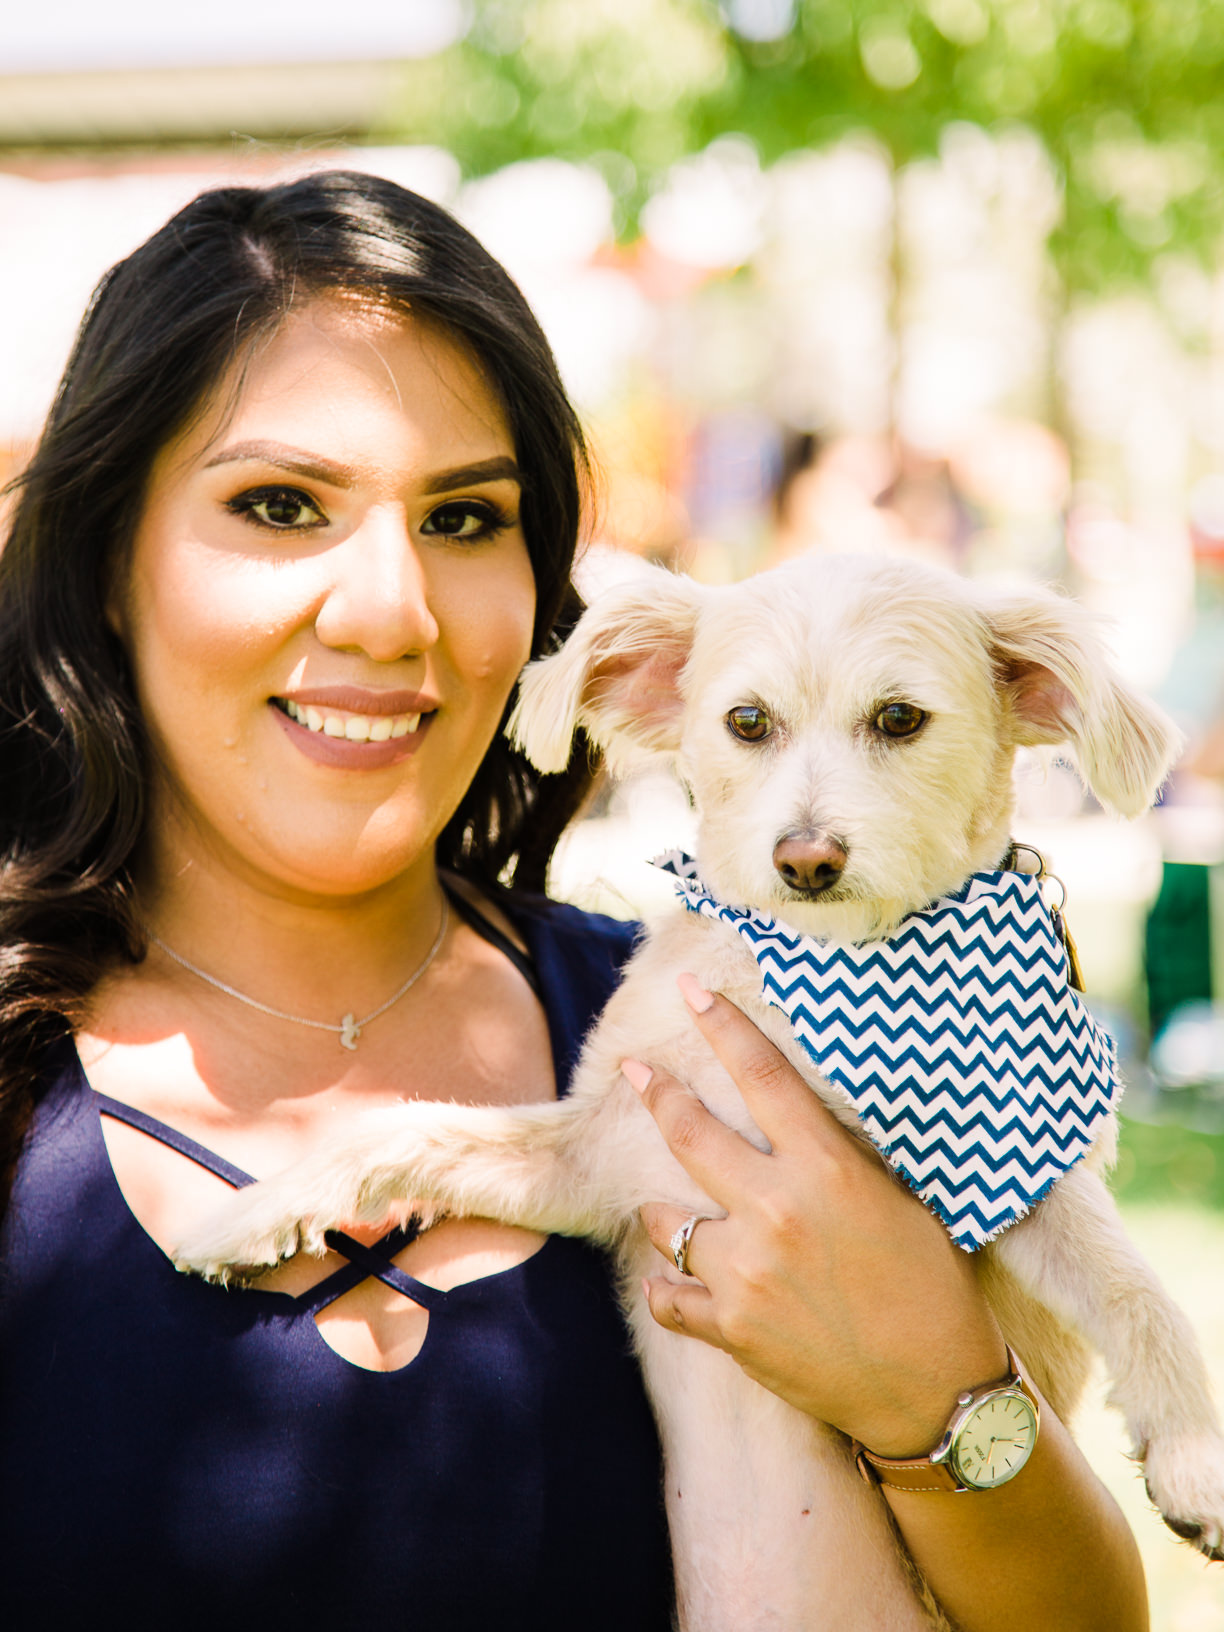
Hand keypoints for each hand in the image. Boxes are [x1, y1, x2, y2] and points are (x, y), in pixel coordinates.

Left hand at [626, 974, 1006, 1456]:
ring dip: (666, 1209)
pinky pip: (667, 1295)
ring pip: (666, 1219)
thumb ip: (838, 1156)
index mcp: (826, 1170)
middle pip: (689, 1132)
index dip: (721, 1024)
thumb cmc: (930, 1285)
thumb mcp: (898, 1199)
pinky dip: (666, 1286)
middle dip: (655, 1093)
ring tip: (673, 1207)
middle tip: (634, 1071)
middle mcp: (776, 1212)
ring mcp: (745, 1273)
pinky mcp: (731, 1329)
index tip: (689, 991)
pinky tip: (670, 1279)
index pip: (762, 1075)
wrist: (935, 1390)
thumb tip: (794, 1111)